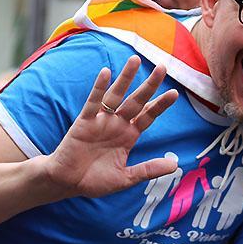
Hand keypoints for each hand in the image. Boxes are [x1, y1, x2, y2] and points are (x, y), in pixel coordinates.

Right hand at [44, 56, 178, 199]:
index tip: (174, 93)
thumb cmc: (95, 181)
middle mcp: (117, 124)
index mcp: (128, 135)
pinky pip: (93, 102)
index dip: (160, 105)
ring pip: (116, 95)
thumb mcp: (126, 178)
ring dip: (125, 78)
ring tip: (135, 60)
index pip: (148, 116)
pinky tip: (106, 72)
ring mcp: (101, 121)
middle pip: (136, 100)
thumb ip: (148, 170)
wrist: (67, 184)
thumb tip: (175, 165)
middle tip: (163, 67)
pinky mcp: (84, 122)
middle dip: (149, 85)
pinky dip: (99, 88)